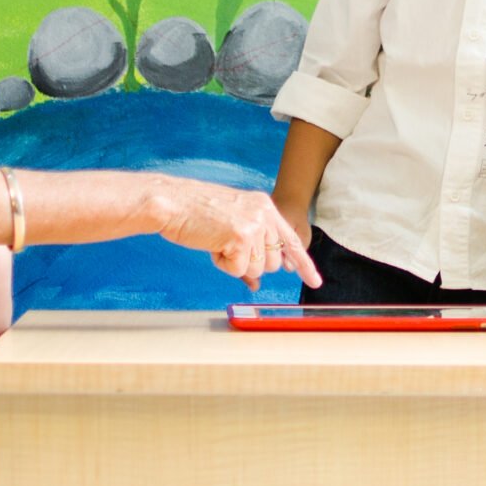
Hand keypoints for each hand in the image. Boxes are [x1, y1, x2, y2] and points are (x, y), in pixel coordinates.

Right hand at [148, 178, 322, 290]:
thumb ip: (250, 248)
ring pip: (258, 269)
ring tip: (217, 241)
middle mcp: (264, 212)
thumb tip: (256, 282)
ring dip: (235, 263)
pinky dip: (223, 264)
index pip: (291, 240)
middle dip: (250, 264)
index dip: (303, 264)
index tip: (315, 281)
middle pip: (274, 262)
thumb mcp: (231, 226)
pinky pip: (239, 270)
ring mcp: (255, 224)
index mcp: (263, 206)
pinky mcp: (242, 236)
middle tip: (226, 246)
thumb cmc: (194, 215)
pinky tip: (212, 244)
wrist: (171, 202)